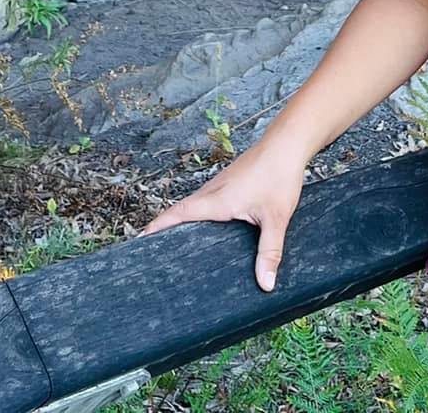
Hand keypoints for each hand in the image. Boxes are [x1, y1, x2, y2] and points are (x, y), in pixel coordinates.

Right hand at [139, 139, 307, 291]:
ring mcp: (219, 185)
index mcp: (216, 200)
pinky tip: (209, 229)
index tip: (141, 240)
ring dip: (182, 222)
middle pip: (180, 211)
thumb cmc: (279, 175)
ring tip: (176, 245)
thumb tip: (265, 284)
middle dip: (165, 229)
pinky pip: (205, 201)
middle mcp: (212, 192)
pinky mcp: (228, 183)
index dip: (158, 227)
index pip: (178, 214)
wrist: (286, 144)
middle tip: (154, 253)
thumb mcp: (276, 218)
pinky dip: (198, 215)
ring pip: (193, 206)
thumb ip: (270, 251)